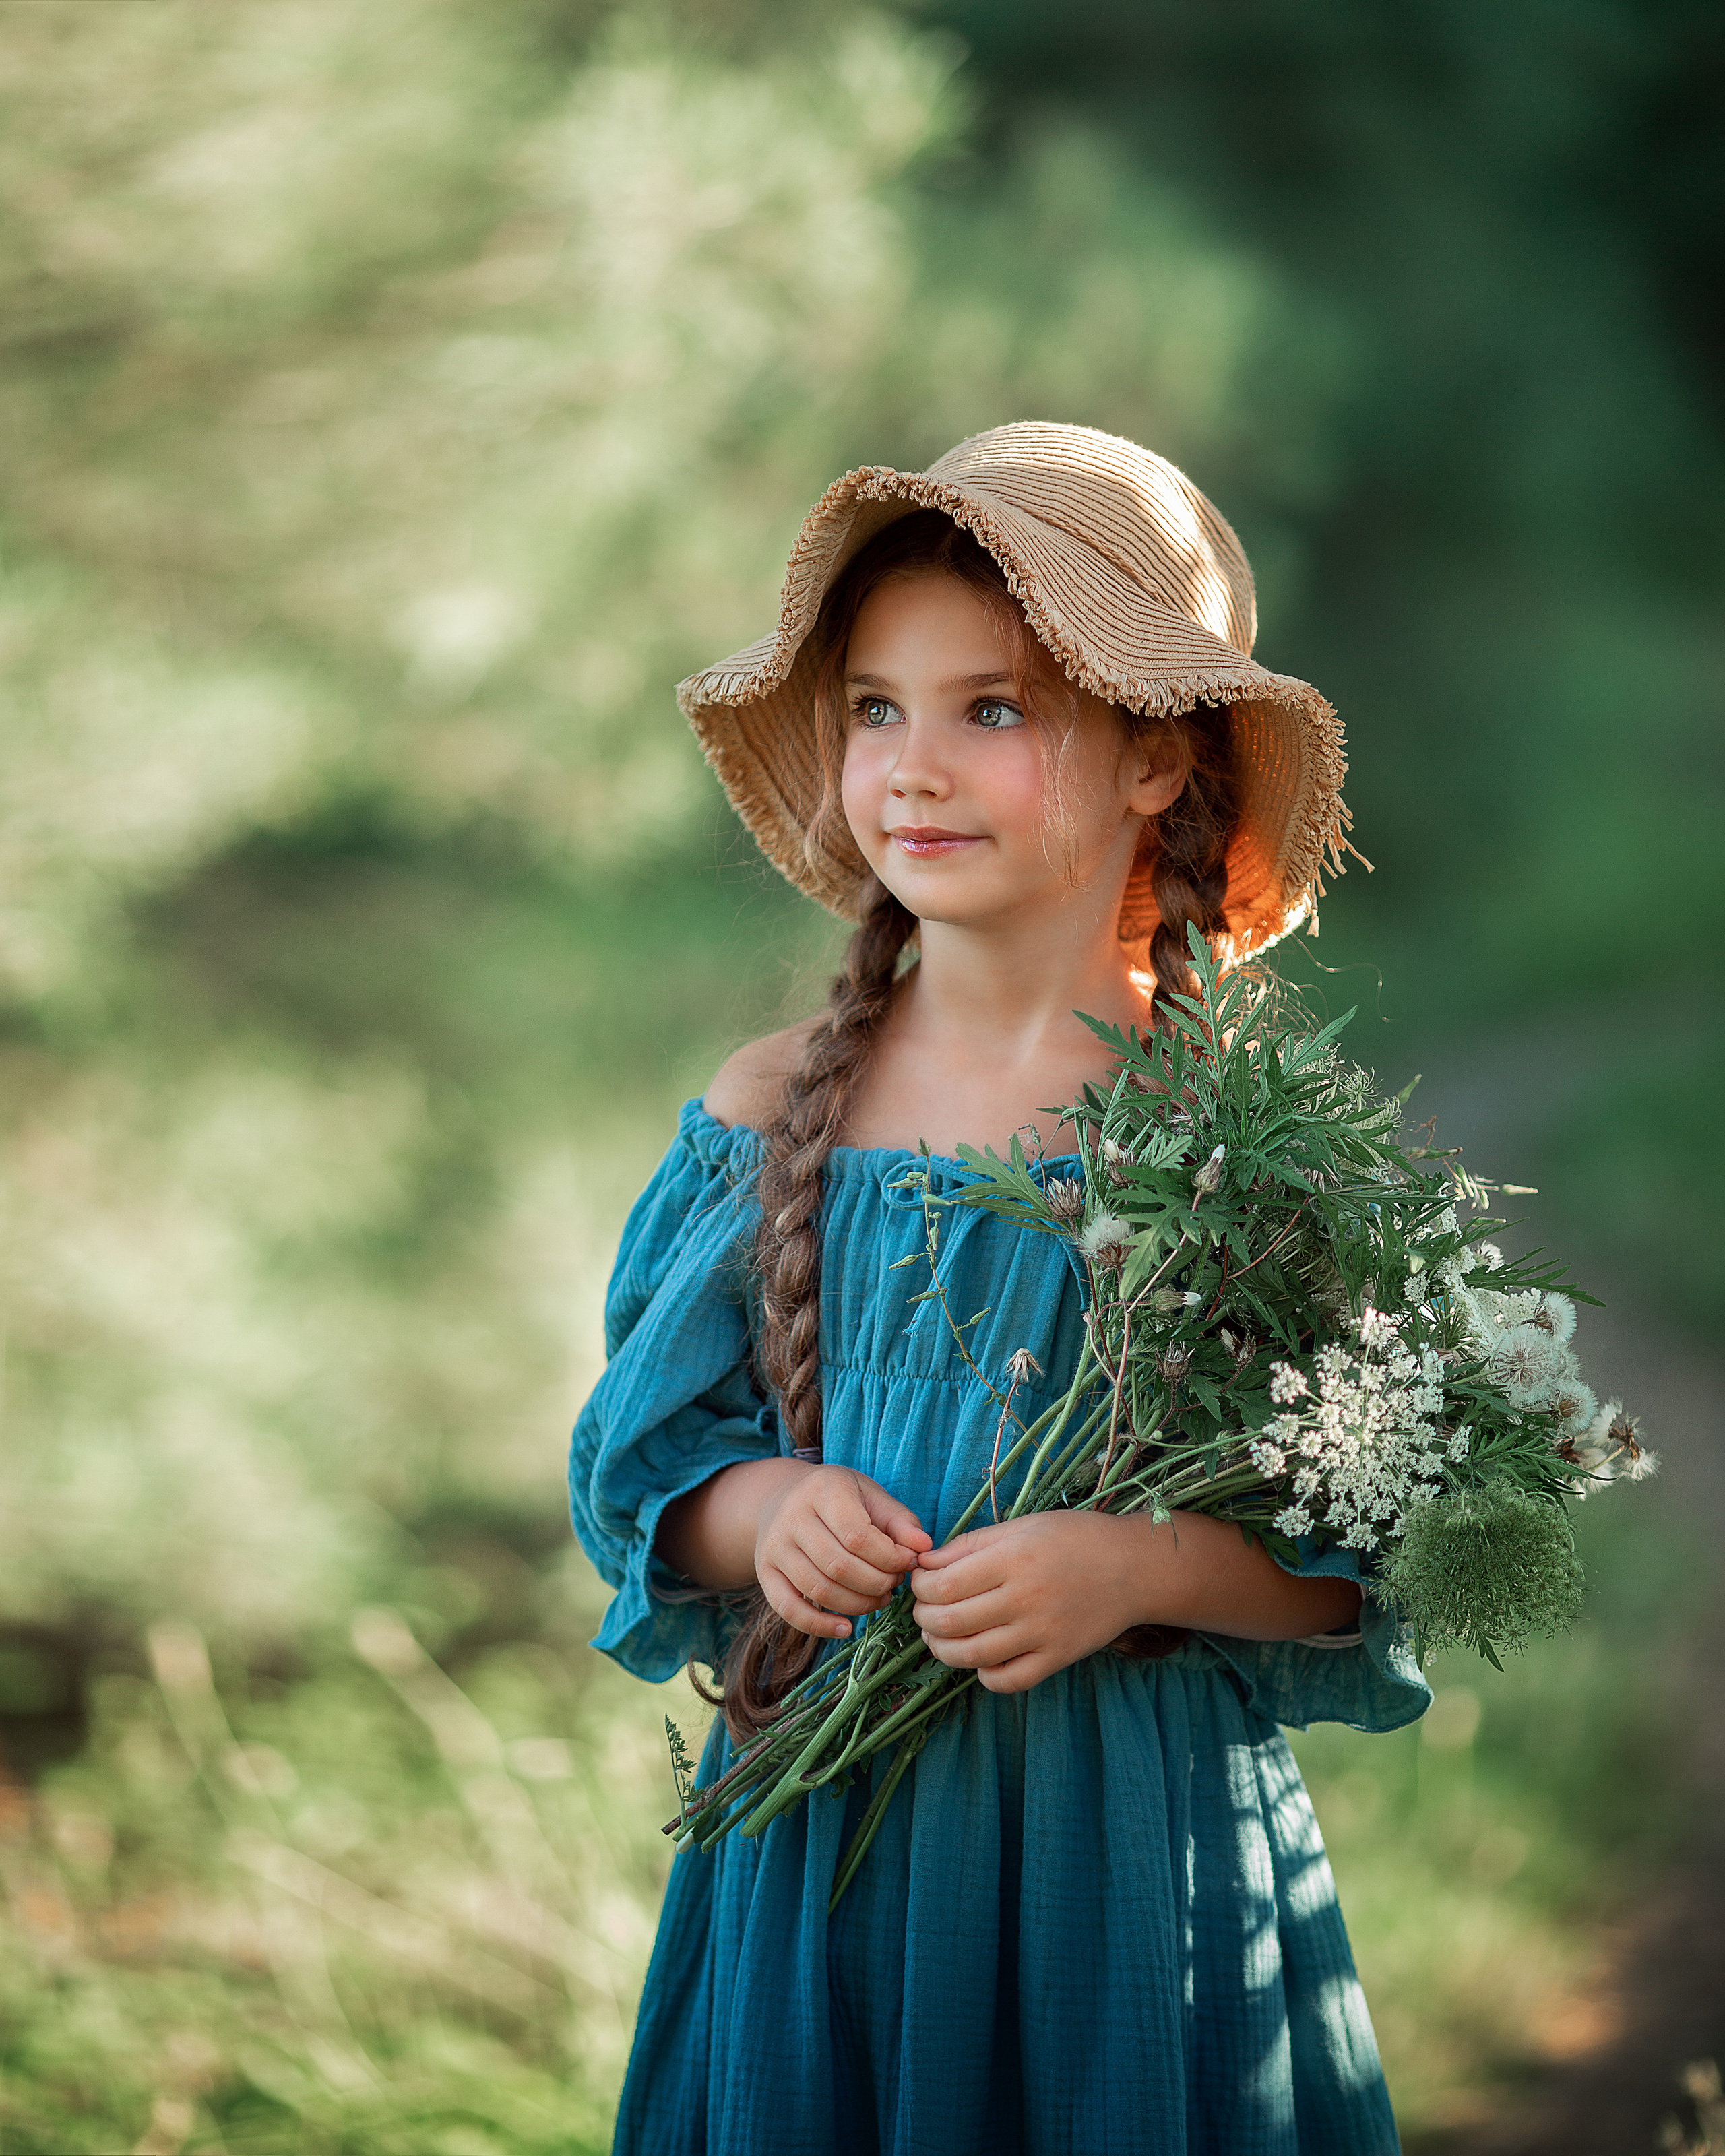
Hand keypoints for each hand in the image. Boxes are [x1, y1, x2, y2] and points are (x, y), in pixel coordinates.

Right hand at [756, 1465, 931, 1641]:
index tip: (907, 1563)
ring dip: (857, 1605)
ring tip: (879, 1599)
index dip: (889, 1558)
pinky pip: (789, 1609)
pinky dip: (819, 1626)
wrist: (782, 1496)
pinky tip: (846, 1629)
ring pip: (818, 1590)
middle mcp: (792, 1517)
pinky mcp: (764, 1573)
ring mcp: (774, 1547)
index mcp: (823, 1490)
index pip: (858, 1536)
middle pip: (838, 1566)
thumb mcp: (870, 1496)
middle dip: (877, 1583)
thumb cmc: (838, 1498)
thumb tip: (924, 1549)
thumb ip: (900, 1521)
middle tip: (894, 1584)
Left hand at [911, 1512, 1146, 1692]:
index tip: (921, 1582)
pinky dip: (984, 1675)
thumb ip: (971, 1545)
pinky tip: (981, 1658)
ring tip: (940, 1635)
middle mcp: (1026, 1598)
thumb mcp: (1022, 1526)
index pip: (943, 1585)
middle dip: (924, 1618)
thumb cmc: (1075, 1539)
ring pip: (972, 1657)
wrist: (1135, 1568)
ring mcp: (1043, 1634)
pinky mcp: (1057, 1659)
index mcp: (1013, 1558)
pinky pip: (1008, 1681)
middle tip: (925, 1610)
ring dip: (943, 1649)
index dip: (920, 1587)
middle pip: (951, 1623)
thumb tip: (926, 1563)